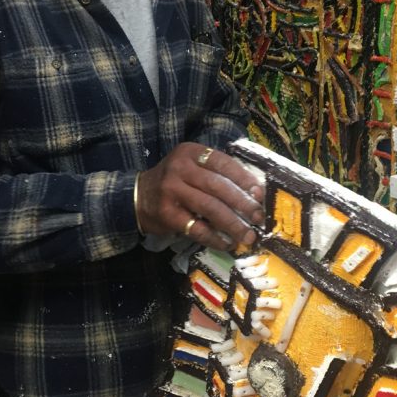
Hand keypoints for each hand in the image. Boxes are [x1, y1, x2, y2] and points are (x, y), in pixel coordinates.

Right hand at [136, 143, 264, 250]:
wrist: (137, 197)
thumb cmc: (173, 182)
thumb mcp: (190, 166)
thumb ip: (215, 172)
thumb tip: (253, 192)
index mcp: (190, 153)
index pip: (222, 162)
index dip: (243, 178)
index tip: (259, 193)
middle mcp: (180, 169)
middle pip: (218, 186)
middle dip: (242, 203)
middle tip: (258, 217)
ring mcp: (172, 191)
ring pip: (210, 207)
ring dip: (232, 224)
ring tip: (248, 235)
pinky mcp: (167, 215)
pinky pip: (196, 228)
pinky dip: (214, 238)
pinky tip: (226, 243)